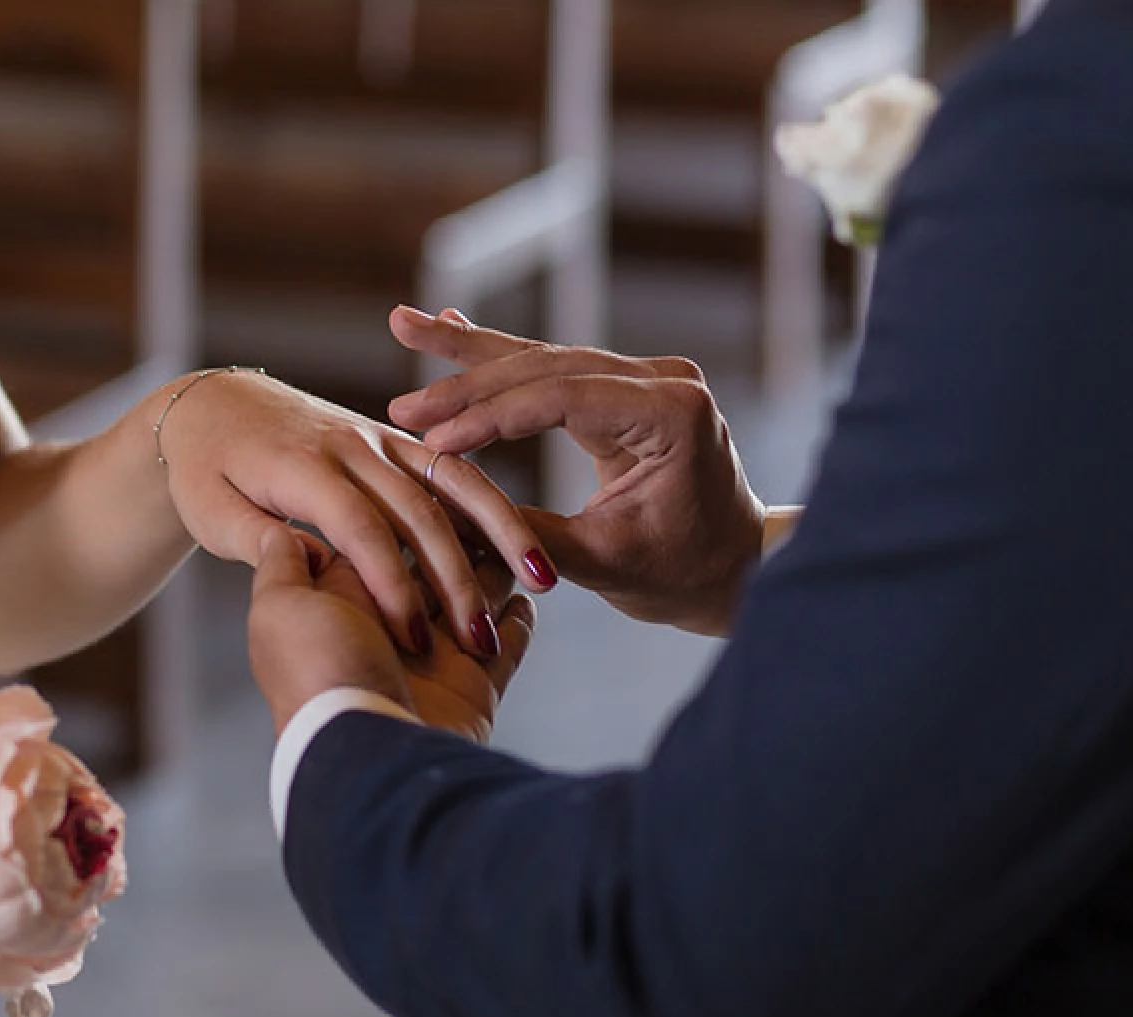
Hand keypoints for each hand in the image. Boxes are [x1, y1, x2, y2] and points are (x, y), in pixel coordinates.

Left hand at [157, 368, 557, 657]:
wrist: (215, 406)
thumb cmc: (205, 472)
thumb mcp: (210, 511)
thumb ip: (254, 538)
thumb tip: (305, 557)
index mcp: (303, 470)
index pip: (359, 530)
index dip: (389, 585)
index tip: (413, 640)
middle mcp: (350, 448)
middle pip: (418, 511)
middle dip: (456, 575)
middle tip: (482, 634)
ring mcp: (380, 440)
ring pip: (455, 482)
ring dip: (501, 532)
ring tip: (543, 578)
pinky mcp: (398, 442)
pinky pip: (456, 471)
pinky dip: (495, 508)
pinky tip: (526, 549)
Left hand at [247, 527, 535, 741]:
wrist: (358, 762)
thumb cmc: (312, 681)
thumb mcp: (279, 612)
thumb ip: (283, 565)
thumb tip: (286, 530)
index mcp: (342, 597)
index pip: (378, 538)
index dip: (400, 516)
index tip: (413, 487)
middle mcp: (388, 623)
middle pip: (437, 559)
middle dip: (462, 535)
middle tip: (481, 503)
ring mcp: (436, 654)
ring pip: (478, 590)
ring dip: (497, 566)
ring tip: (514, 533)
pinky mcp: (476, 683)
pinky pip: (509, 642)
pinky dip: (519, 621)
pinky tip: (528, 599)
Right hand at [390, 307, 768, 636]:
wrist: (731, 568)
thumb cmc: (678, 574)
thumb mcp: (602, 562)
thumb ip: (528, 532)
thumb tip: (447, 509)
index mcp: (671, 416)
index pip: (561, 399)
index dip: (489, 418)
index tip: (432, 441)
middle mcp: (664, 381)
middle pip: (547, 367)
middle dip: (467, 382)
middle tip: (401, 405)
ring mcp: (646, 377)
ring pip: (543, 358)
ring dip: (470, 352)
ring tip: (405, 326)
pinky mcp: (626, 387)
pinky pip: (554, 370)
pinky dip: (500, 359)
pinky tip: (450, 326)